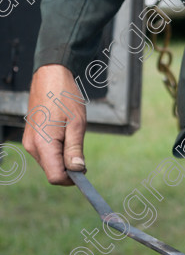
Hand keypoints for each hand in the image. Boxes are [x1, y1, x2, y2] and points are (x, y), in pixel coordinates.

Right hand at [23, 64, 86, 184]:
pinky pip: (46, 153)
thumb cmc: (65, 96)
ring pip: (49, 163)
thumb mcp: (77, 123)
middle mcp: (32, 146)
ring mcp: (30, 142)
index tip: (85, 169)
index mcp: (43, 144)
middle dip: (68, 167)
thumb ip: (75, 149)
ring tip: (71, 135)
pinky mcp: (31, 137)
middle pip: (52, 171)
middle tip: (81, 149)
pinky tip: (64, 133)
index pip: (55, 177)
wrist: (49, 76)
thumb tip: (77, 170)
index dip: (71, 178)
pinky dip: (57, 150)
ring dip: (63, 157)